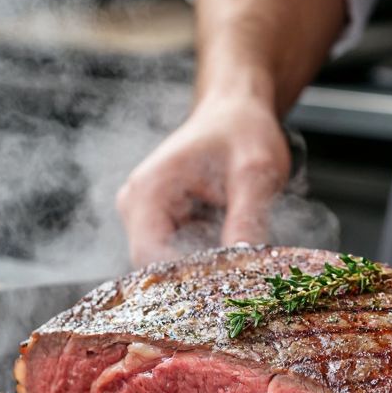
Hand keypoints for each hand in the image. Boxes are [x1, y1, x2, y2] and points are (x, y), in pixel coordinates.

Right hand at [117, 96, 288, 265]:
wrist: (237, 111)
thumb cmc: (242, 131)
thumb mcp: (255, 171)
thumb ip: (248, 217)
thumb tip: (243, 262)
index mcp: (147, 192)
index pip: (150, 258)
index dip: (188, 276)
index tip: (229, 281)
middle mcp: (136, 208)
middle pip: (158, 267)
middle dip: (199, 276)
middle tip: (244, 275)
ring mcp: (146, 218)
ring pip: (171, 266)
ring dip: (206, 268)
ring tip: (242, 257)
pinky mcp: (162, 224)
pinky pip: (181, 256)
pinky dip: (208, 258)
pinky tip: (233, 246)